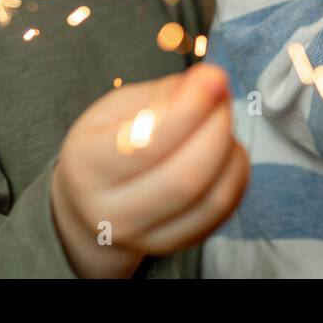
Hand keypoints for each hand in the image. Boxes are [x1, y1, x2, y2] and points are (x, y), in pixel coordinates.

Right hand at [50, 63, 248, 277]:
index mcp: (87, 166)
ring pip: (211, 200)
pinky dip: (236, 175)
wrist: (90, 201)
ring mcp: (144, 238)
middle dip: (217, 129)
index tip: (214, 77)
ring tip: (222, 121)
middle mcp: (110, 213)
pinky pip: (222, 213)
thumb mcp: (118, 107)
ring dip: (230, 152)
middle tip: (222, 95)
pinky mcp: (175, 246)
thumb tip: (210, 81)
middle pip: (185, 180)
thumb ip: (163, 94)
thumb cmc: (107, 142)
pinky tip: (228, 150)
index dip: (190, 109)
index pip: (147, 145)